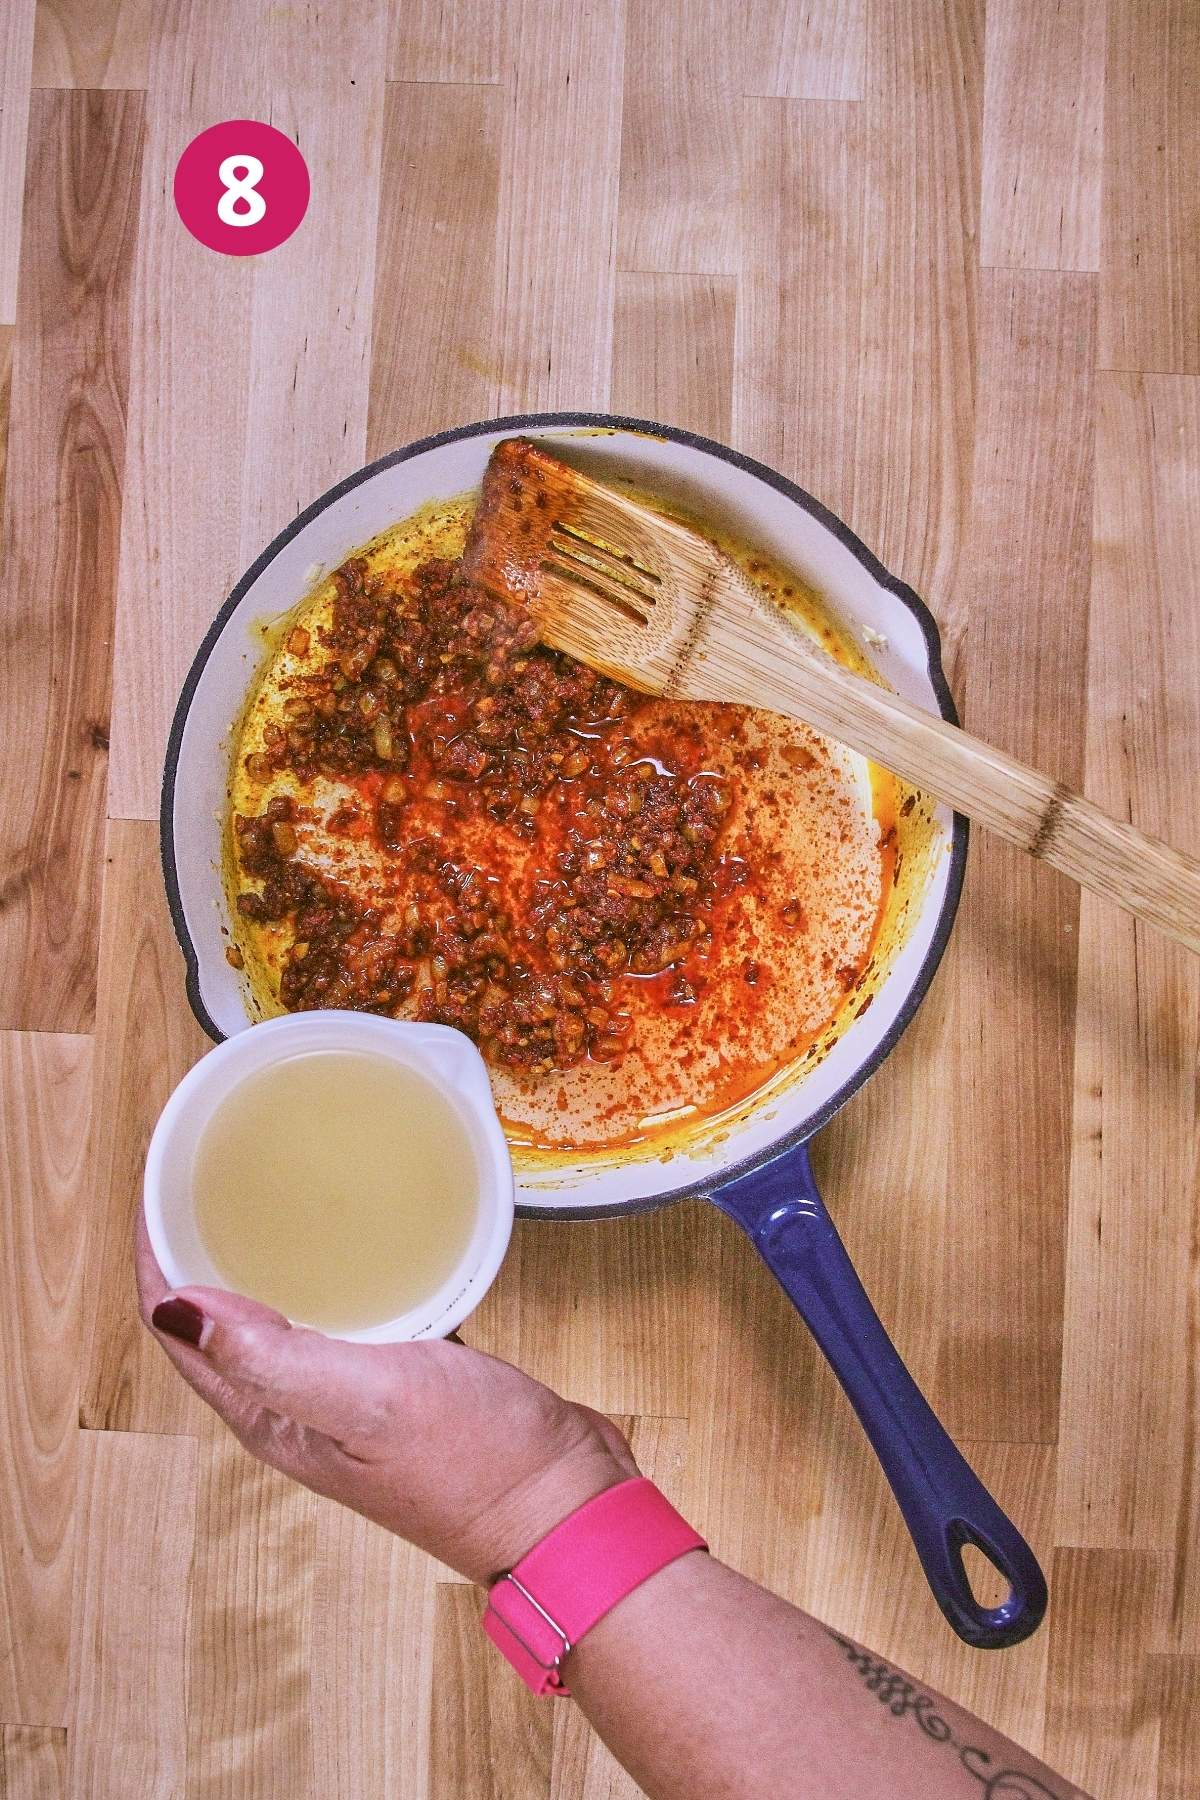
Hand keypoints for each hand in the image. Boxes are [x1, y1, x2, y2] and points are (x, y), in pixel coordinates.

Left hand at [135, 1211, 637, 1581]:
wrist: (566, 1508)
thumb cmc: (475, 1465)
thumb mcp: (367, 1400)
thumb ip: (272, 1357)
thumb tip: (173, 1308)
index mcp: (269, 1416)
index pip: (177, 1328)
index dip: (156, 1253)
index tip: (157, 1176)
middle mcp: (296, 1409)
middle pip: (216, 1320)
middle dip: (195, 1246)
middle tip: (201, 1165)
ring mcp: (348, 1396)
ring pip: (278, 1314)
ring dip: (257, 1256)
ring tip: (260, 1187)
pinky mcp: (401, 1378)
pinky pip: (343, 1312)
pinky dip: (331, 1269)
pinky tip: (357, 1239)